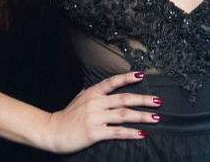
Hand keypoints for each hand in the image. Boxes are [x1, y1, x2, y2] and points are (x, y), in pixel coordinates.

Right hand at [40, 72, 160, 152]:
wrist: (51, 131)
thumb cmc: (66, 116)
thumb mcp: (78, 98)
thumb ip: (91, 93)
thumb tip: (101, 87)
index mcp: (93, 93)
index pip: (113, 82)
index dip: (128, 78)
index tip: (142, 75)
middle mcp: (96, 102)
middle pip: (124, 98)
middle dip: (143, 99)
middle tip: (158, 101)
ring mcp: (95, 117)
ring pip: (123, 114)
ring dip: (142, 116)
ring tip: (155, 117)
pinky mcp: (94, 132)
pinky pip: (116, 131)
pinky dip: (130, 132)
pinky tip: (141, 134)